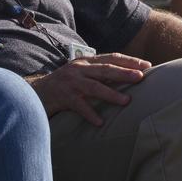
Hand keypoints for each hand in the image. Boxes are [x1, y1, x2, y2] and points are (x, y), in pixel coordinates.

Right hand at [29, 54, 150, 125]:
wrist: (35, 92)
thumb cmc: (63, 85)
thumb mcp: (80, 74)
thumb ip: (98, 74)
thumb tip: (125, 77)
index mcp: (85, 62)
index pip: (110, 58)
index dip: (128, 61)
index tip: (146, 66)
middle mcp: (78, 69)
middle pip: (105, 70)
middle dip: (124, 73)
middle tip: (141, 78)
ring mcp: (70, 83)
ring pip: (94, 87)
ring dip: (111, 94)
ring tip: (126, 101)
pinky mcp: (62, 97)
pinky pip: (79, 106)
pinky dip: (90, 114)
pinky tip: (100, 122)